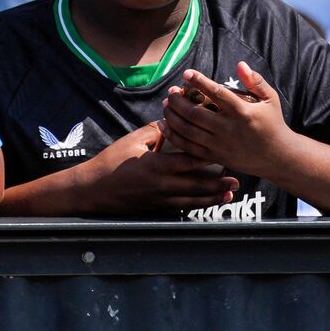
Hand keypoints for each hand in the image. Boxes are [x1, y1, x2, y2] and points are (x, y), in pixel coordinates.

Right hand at [72, 120, 239, 215]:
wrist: (94, 189)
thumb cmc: (110, 163)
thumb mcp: (130, 141)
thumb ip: (153, 132)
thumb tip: (170, 123)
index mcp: (157, 165)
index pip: (190, 160)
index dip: (209, 157)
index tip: (224, 153)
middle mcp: (163, 184)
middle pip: (198, 184)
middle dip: (218, 183)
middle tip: (236, 180)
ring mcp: (161, 199)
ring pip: (193, 200)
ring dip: (212, 197)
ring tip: (228, 194)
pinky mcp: (157, 208)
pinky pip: (182, 207)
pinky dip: (196, 205)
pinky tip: (206, 203)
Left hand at [162, 64, 294, 180]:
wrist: (279, 157)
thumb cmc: (273, 123)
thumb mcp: (270, 100)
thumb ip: (256, 81)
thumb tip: (240, 64)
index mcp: (243, 113)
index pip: (217, 93)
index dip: (199, 82)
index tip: (187, 73)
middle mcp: (230, 129)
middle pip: (195, 113)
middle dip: (177, 100)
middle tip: (171, 91)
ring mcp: (221, 145)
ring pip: (187, 130)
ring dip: (172, 116)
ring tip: (166, 104)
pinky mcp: (215, 157)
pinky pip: (188, 147)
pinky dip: (173, 135)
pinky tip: (165, 124)